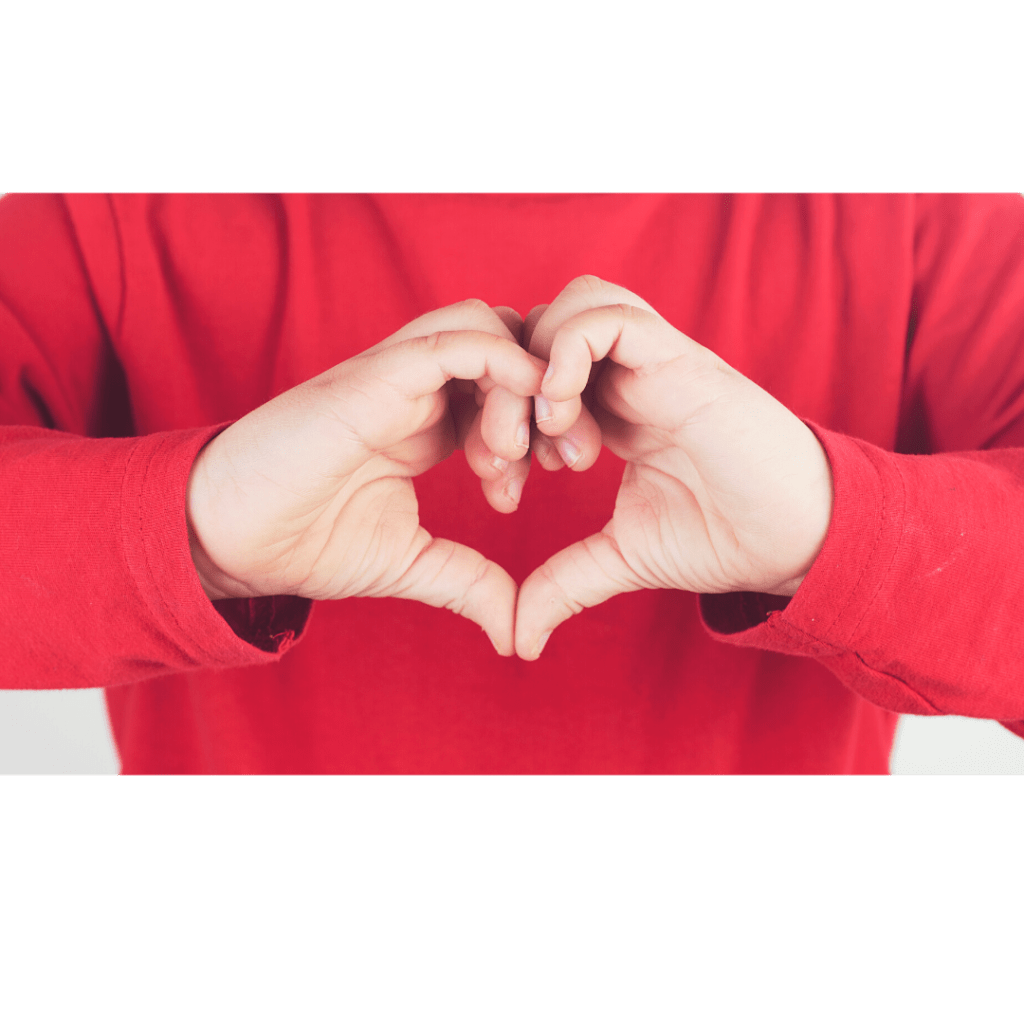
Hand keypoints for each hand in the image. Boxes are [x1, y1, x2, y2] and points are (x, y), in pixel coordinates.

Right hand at [186, 300, 545, 654]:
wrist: (227, 537)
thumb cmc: (306, 542)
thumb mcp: (410, 563)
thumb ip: (469, 583)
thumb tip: (519, 631)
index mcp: (427, 424)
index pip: (509, 392)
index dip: (543, 429)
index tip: (544, 482)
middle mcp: (418, 391)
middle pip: (511, 349)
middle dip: (553, 400)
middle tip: (562, 463)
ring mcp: (398, 376)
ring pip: (491, 330)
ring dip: (525, 387)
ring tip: (511, 459)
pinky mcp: (378, 374)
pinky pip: (458, 338)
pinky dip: (502, 369)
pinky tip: (505, 440)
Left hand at [514, 276, 834, 659]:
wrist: (797, 538)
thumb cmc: (721, 537)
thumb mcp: (622, 558)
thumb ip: (564, 584)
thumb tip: (519, 638)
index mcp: (612, 410)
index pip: (532, 375)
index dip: (499, 424)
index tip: (506, 490)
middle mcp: (628, 376)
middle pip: (540, 330)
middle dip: (505, 393)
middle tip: (513, 461)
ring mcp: (653, 361)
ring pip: (570, 304)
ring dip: (539, 369)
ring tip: (551, 438)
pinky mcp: (679, 359)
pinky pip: (606, 315)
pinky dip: (569, 355)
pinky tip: (569, 419)